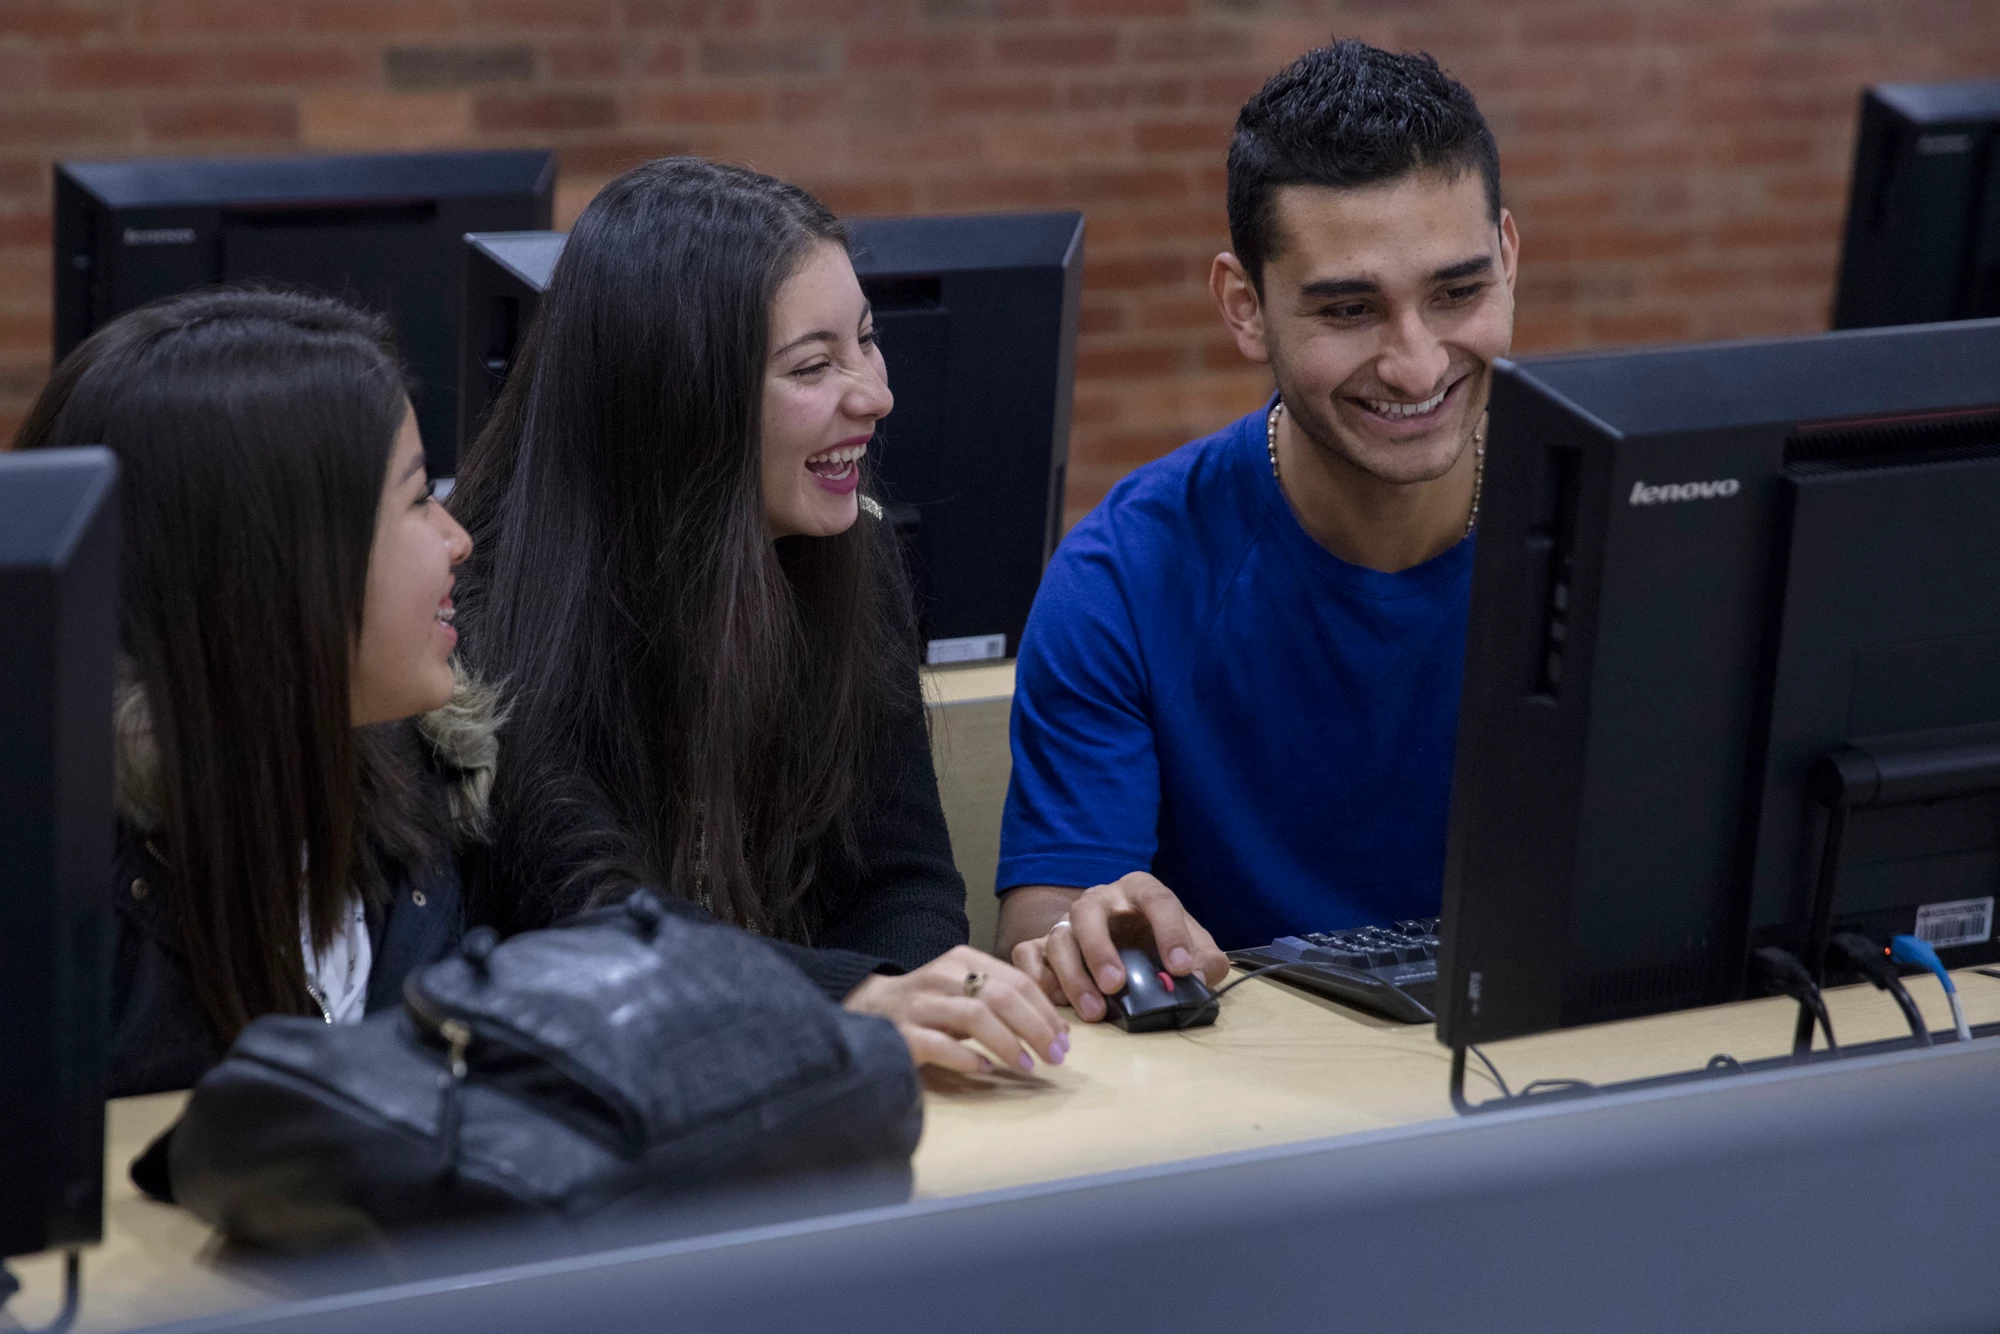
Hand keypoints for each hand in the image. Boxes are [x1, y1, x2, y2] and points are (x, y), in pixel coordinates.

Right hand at [844, 945, 1070, 1074]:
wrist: (868, 1007)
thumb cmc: (931, 1005)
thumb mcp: (968, 992)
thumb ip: (1008, 1004)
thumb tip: (1059, 1030)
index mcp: (964, 960)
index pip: (1017, 981)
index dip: (1046, 1011)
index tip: (1064, 1039)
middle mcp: (943, 976)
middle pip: (1001, 996)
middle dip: (1036, 1028)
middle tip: (1056, 1056)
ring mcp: (921, 1004)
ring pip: (974, 1017)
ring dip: (1008, 1044)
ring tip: (1028, 1066)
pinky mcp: (903, 1032)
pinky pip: (940, 1045)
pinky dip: (968, 1058)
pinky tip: (985, 1070)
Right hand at [1010, 872, 1229, 1022]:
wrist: (1129, 943)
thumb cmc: (1161, 944)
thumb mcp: (1193, 948)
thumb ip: (1205, 961)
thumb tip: (1197, 978)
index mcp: (1140, 890)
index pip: (1156, 900)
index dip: (1170, 931)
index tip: (1181, 968)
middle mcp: (1100, 900)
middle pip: (1088, 911)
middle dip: (1100, 949)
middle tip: (1117, 984)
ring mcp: (1068, 922)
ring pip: (1058, 938)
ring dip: (1073, 975)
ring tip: (1095, 1011)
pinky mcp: (1044, 945)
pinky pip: (1027, 954)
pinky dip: (1039, 977)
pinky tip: (1058, 1001)